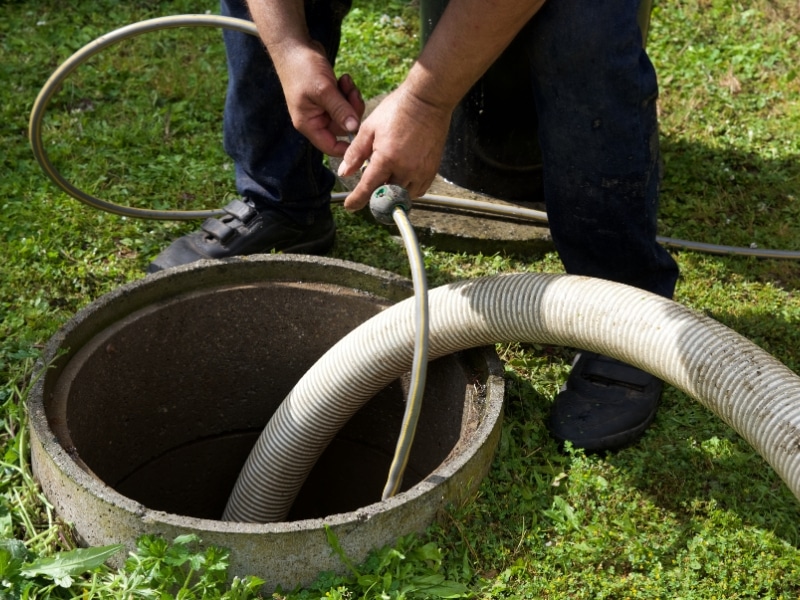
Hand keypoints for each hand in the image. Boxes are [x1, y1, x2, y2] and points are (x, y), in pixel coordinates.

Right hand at [277, 42, 364, 156]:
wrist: (294, 45)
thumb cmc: (303, 68)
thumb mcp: (323, 90)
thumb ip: (340, 110)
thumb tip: (354, 129)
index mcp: (309, 124)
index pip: (330, 147)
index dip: (347, 147)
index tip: (362, 136)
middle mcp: (315, 119)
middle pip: (343, 128)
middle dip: (351, 111)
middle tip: (352, 93)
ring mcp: (322, 108)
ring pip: (346, 114)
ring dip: (351, 99)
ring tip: (347, 81)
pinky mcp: (328, 97)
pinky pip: (345, 102)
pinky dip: (348, 91)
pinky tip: (344, 78)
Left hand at [337, 86, 451, 210]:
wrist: (427, 100)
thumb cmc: (397, 110)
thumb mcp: (369, 128)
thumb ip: (355, 153)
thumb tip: (344, 172)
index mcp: (386, 158)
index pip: (368, 188)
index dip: (356, 200)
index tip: (350, 206)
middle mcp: (405, 169)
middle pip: (386, 195)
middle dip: (375, 195)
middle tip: (369, 189)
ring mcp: (421, 171)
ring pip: (403, 196)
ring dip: (392, 193)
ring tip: (386, 180)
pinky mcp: (432, 170)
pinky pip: (418, 190)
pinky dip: (408, 190)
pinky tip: (401, 179)